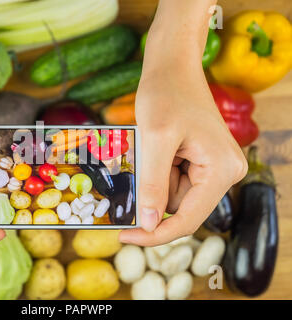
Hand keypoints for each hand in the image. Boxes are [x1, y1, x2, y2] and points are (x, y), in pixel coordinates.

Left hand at [119, 59, 246, 246]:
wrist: (172, 67)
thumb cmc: (165, 94)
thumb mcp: (155, 139)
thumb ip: (153, 184)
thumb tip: (148, 224)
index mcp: (221, 171)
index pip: (187, 220)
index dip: (154, 234)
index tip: (124, 236)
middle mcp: (224, 173)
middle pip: (179, 208)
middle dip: (151, 194)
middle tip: (133, 170)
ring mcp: (213, 167)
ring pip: (172, 195)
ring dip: (151, 180)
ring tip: (146, 149)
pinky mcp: (200, 161)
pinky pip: (172, 180)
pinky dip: (155, 171)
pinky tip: (152, 148)